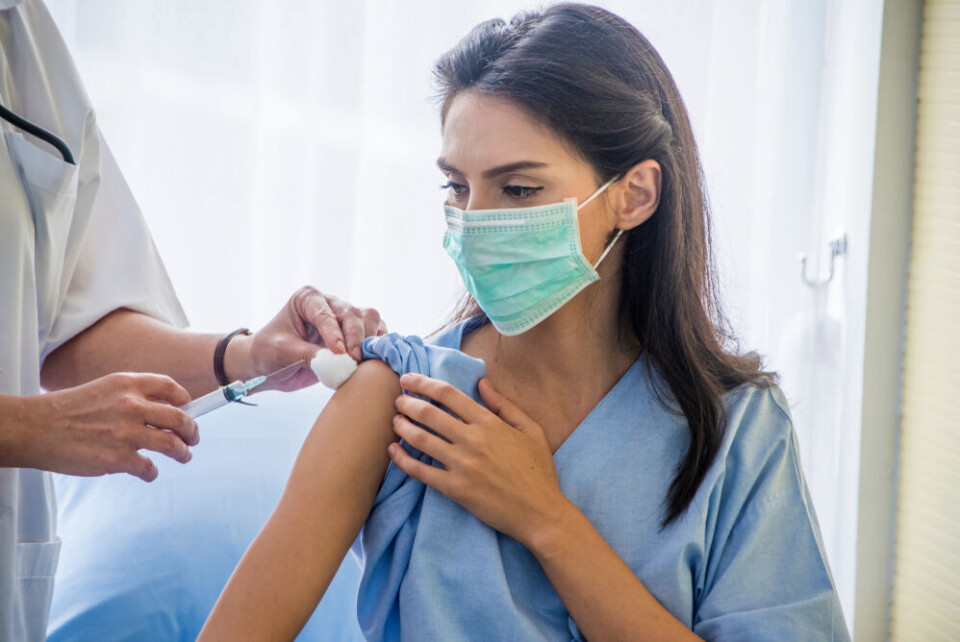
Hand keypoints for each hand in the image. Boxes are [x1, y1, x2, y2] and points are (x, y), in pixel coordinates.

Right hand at [19, 373, 197, 481]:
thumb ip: (130, 396)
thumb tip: (160, 410)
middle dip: (192, 430)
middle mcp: (131, 405)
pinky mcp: (118, 458)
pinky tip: (149, 472)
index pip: (169, 387)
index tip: (187, 407)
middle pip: (180, 418)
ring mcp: (126, 433)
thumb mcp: (102, 389)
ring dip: (183, 452)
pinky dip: (153, 472)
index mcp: (127, 384)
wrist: (36, 428)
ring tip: (185, 455)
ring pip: (172, 444)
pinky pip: (149, 467)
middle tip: (193, 438)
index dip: (183, 399)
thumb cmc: (67, 410)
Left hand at [227, 286, 386, 391]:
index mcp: (308, 299)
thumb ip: (308, 354)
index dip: (334, 333)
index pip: (326, 313)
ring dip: (370, 339)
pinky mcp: (354, 336)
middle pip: (354, 313)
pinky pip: (375, 334)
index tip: (339, 353)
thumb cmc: (268, 352)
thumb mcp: (282, 352)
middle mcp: (330, 304)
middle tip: (353, 359)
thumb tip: (336, 361)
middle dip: (356, 336)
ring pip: (370, 319)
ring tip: (363, 360)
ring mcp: (344, 319)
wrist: (268, 366)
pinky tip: (372, 360)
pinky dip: (376, 346)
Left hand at [388, 374, 565, 545]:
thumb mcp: (531, 430)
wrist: (540, 512)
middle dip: (408, 402)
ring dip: (402, 426)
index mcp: (490, 423)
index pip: (448, 395)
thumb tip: (481, 382)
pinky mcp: (455, 489)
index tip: (409, 379)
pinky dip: (403, 460)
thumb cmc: (538, 471)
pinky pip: (421, 471)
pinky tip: (393, 451)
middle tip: (397, 399)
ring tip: (394, 421)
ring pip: (421, 439)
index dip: (424, 383)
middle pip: (429, 413)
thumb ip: (504, 405)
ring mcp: (462, 465)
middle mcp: (473, 440)